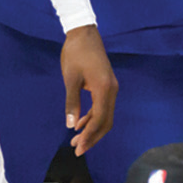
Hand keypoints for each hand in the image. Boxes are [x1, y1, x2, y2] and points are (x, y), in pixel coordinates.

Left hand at [61, 24, 116, 155]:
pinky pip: (103, 106)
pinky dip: (93, 116)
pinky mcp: (107, 84)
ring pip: (105, 115)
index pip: (99, 120)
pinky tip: (81, 122)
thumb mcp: (70, 78)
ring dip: (92, 128)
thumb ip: (72, 102)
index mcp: (104, 89)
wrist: (83, 32)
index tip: (78, 148)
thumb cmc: (75, 53)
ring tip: (76, 139)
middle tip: (78, 149)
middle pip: (106, 122)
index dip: (89, 136)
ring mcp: (111, 87)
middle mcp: (112, 90)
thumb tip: (71, 125)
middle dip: (92, 137)